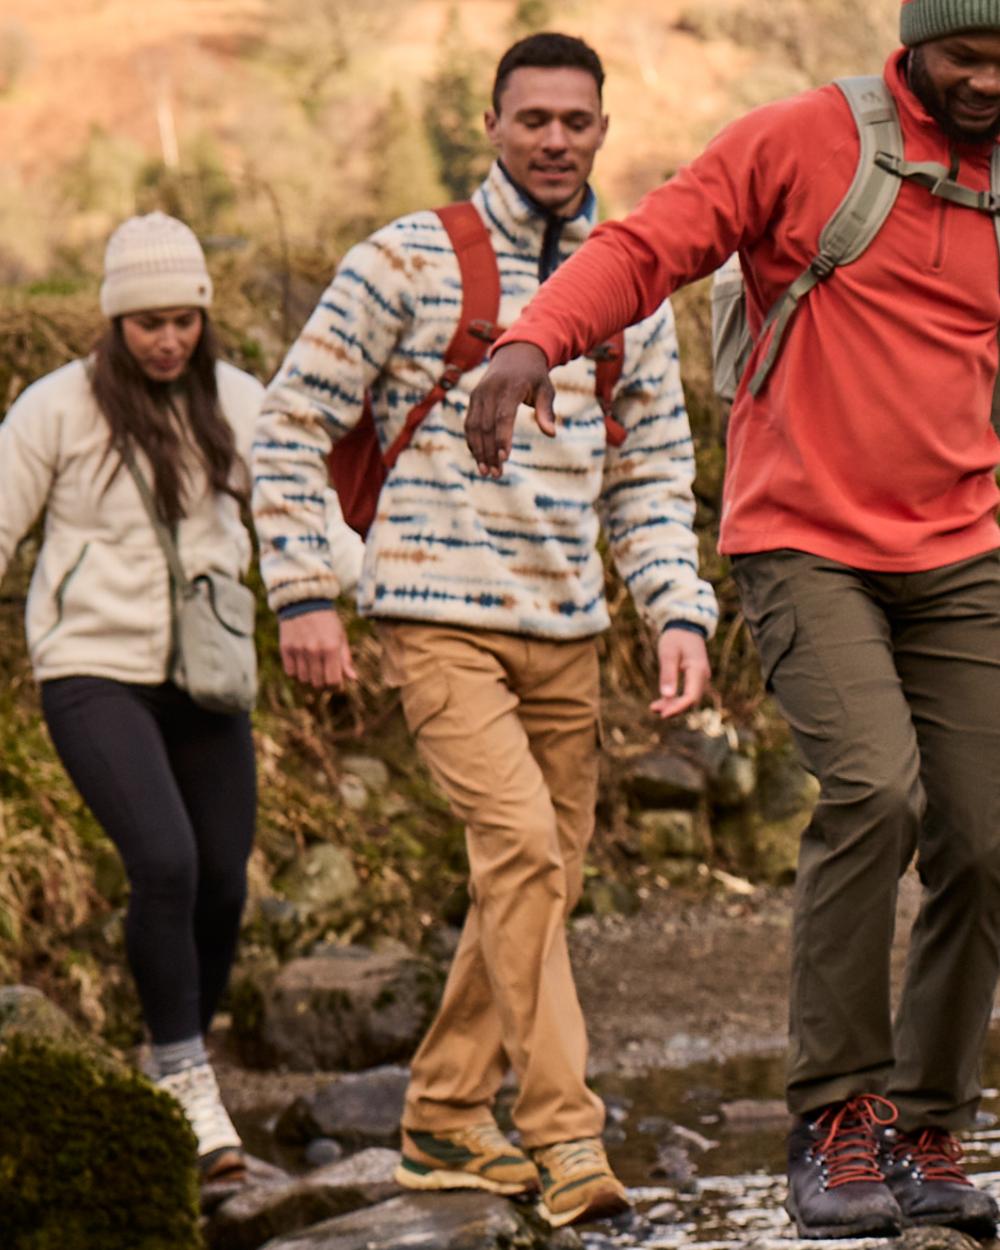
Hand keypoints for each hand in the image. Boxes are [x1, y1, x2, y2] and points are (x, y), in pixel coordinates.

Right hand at [279, 609, 356, 688]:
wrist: (303, 601)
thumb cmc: (327, 620)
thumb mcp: (341, 636)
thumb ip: (345, 659)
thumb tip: (353, 679)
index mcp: (331, 648)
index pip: (333, 681)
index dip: (336, 687)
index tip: (336, 683)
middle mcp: (314, 651)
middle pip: (317, 684)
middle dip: (323, 685)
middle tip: (325, 679)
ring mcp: (298, 650)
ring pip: (304, 680)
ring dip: (310, 680)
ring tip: (314, 671)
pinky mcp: (286, 649)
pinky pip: (290, 673)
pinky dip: (297, 674)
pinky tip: (302, 666)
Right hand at [465, 342, 555, 476]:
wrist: (515, 353)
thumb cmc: (535, 375)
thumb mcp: (546, 389)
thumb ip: (546, 411)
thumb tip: (551, 434)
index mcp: (510, 387)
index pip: (503, 416)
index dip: (502, 438)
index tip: (505, 459)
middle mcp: (490, 390)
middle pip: (486, 426)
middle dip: (489, 452)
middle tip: (496, 474)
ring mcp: (479, 394)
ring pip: (474, 427)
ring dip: (478, 451)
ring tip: (486, 472)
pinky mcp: (473, 398)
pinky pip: (470, 423)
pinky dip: (473, 442)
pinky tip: (480, 458)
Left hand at [650, 628, 710, 718]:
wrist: (685, 626)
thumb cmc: (675, 638)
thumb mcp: (668, 653)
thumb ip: (668, 674)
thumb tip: (667, 696)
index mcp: (698, 670)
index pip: (690, 696)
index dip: (677, 708)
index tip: (662, 714)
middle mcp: (703, 676)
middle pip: (691, 700)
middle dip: (674, 708)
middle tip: (653, 709)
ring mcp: (700, 678)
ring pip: (689, 698)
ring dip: (674, 705)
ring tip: (654, 708)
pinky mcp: (695, 678)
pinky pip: (687, 693)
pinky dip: (675, 698)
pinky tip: (661, 702)